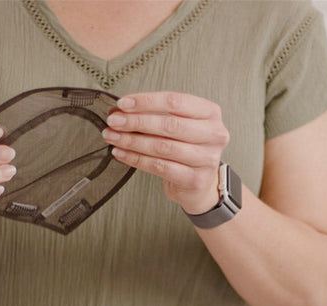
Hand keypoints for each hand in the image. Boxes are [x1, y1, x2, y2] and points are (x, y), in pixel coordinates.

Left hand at [102, 92, 229, 214]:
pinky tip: (121, 153)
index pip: (175, 101)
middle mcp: (214, 134)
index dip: (146, 101)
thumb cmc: (186, 148)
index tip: (123, 103)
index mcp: (210, 113)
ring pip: (162, 147)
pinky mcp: (195, 179)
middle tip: (114, 121)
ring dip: (132, 141)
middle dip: (136, 122)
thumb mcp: (178, 125)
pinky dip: (136, 159)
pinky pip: (159, 167)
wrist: (199, 183)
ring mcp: (206, 158)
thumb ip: (155, 114)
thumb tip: (120, 110)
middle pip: (169, 124)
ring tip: (113, 137)